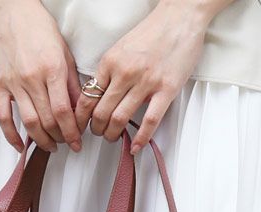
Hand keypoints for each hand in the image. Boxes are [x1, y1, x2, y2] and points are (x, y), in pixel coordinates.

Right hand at [0, 0, 82, 152]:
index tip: (77, 141)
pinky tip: (20, 146)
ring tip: (50, 145)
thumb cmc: (38, 28)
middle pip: (48, 121)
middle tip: (66, 143)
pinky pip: (3, 118)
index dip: (72, 132)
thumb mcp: (64, 52)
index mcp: (52, 69)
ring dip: (42, 140)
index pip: (63, 111)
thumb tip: (78, 109)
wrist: (11, 11)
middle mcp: (32, 79)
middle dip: (60, 137)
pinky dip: (12, 136)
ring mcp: (14, 84)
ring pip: (29, 123)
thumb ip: (71, 83)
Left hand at [74, 0, 233, 153]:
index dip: (80, 119)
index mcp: (110, 62)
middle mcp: (125, 73)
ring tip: (113, 137)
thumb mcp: (120, 49)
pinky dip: (140, 138)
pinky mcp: (166, 89)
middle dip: (96, 129)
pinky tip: (135, 146)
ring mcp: (146, 82)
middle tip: (98, 133)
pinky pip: (150, 121)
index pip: (87, 98)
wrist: (181, 16)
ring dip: (112, 134)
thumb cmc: (152, 33)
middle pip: (101, 113)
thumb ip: (109, 73)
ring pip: (120, 119)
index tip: (79, 127)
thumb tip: (96, 97)